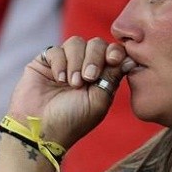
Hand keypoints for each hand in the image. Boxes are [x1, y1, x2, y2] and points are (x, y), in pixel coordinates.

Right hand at [6, 36, 134, 149]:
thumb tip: (130, 60)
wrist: (41, 128)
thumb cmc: (73, 120)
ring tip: (73, 83)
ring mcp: (65, 63)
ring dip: (77, 62)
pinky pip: (55, 50)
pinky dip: (60, 63)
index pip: (114, 51)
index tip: (113, 60)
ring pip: (76, 42)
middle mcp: (84, 66)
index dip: (115, 51)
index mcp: (103, 75)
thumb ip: (112, 77)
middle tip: (89, 78)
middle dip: (94, 58)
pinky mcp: (44, 62)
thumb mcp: (99, 100)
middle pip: (96, 43)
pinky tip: (59, 80)